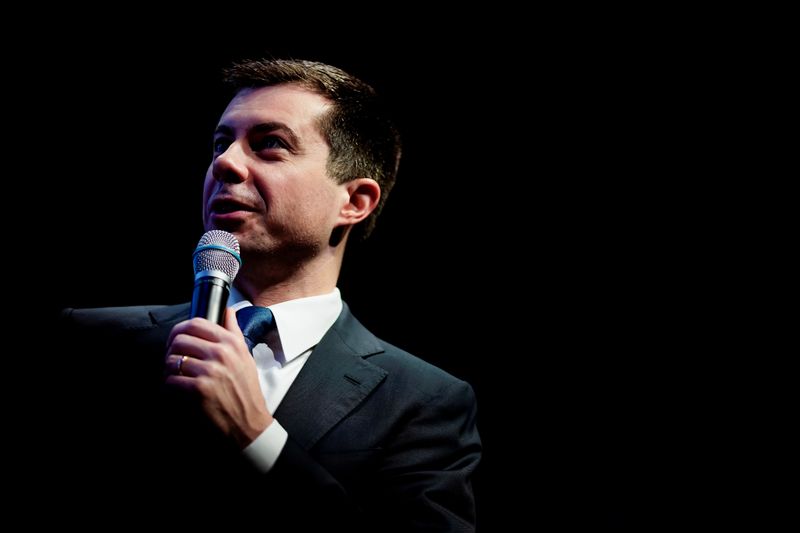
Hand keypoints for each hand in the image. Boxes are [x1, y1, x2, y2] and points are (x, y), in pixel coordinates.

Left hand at [165, 308, 271, 447]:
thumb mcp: (246, 356)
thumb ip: (234, 332)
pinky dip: (168, 386)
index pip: (197, 323)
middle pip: (180, 339)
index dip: (180, 329)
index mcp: (231, 343)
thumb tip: (229, 311)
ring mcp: (209, 371)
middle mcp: (221, 354)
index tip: (177, 339)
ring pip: (172, 360)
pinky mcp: (198, 390)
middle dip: (171, 350)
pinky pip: (170, 380)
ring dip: (168, 370)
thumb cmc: (246, 391)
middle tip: (173, 360)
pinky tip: (176, 390)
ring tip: (174, 376)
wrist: (249, 423)